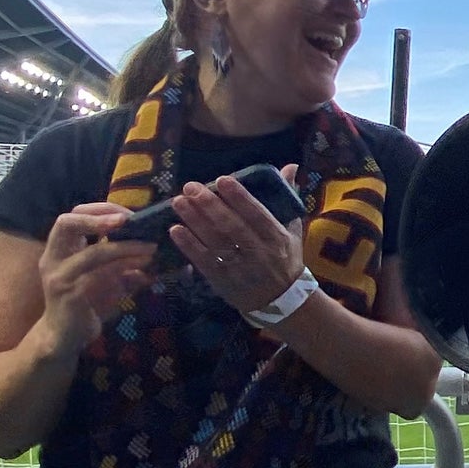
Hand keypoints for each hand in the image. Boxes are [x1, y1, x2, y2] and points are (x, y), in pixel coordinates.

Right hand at [36, 204, 155, 355]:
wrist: (64, 339)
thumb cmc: (85, 304)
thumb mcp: (109, 278)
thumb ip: (126, 262)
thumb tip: (159, 246)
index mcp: (60, 249)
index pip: (73, 216)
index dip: (99, 210)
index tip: (127, 214)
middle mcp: (53, 258)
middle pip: (67, 223)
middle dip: (99, 217)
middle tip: (128, 219)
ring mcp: (59, 277)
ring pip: (94, 253)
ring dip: (126, 247)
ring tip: (151, 247)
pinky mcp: (69, 295)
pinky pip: (100, 276)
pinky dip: (125, 268)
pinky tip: (144, 268)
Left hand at [170, 165, 305, 314]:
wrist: (280, 301)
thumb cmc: (285, 258)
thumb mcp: (292, 229)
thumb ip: (287, 198)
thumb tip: (290, 166)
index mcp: (277, 238)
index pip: (257, 215)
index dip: (239, 198)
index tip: (222, 180)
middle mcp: (258, 253)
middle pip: (231, 227)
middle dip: (210, 205)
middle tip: (191, 187)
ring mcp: (239, 269)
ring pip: (215, 242)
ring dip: (194, 221)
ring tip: (178, 202)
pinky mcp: (222, 281)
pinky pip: (203, 262)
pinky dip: (189, 246)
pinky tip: (175, 230)